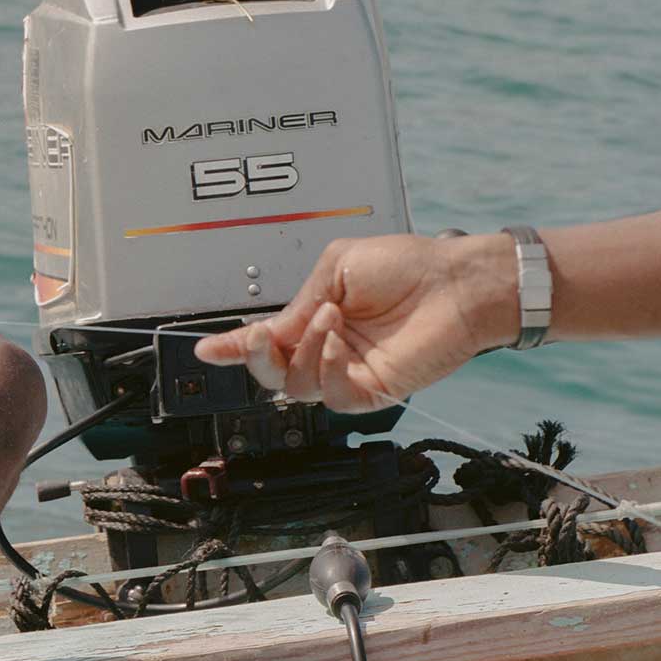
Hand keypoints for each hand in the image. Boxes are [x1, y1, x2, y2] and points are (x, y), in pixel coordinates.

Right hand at [193, 231, 519, 411]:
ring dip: (302, 349)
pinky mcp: (370, 390)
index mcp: (315, 318)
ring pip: (294, 386)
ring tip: (330, 316)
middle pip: (272, 371)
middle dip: (253, 356)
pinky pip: (329, 395)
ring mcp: (347, 372)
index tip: (206, 350)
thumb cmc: (408, 266)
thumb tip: (267, 332)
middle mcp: (327, 349)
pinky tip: (338, 340)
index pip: (268, 340)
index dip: (233, 347)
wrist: (454, 283)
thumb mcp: (337, 269)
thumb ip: (298, 303)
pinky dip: (324, 366)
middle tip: (256, 336)